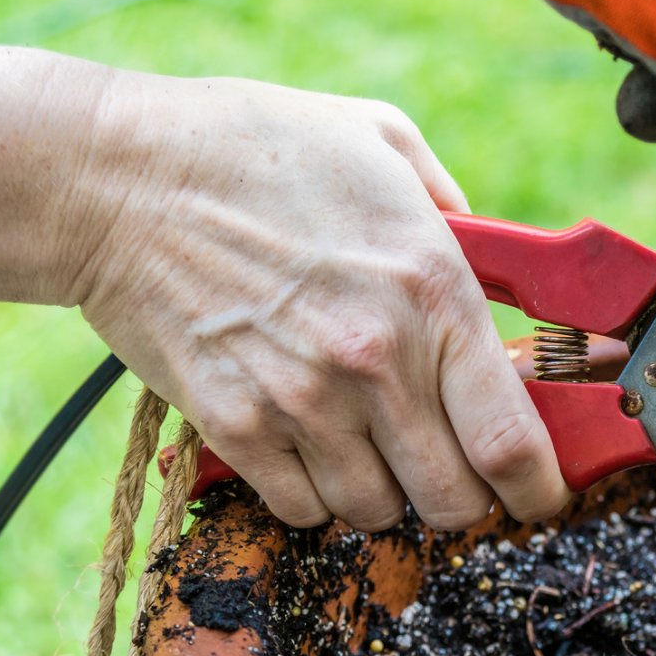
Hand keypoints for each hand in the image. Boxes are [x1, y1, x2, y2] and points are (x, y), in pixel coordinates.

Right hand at [71, 72, 570, 530]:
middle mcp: (377, 361)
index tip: (538, 496)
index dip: (539, 490)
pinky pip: (302, 509)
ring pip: (377, 513)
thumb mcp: (382, 143)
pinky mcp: (234, 426)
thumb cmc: (255, 147)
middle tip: (446, 469)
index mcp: (434, 293)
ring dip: (384, 493)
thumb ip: (455, 213)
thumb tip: (495, 268)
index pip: (513, 442)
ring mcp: (303, 401)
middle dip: (463, 498)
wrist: (116, 177)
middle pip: (453, 500)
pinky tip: (306, 444)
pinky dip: (313, 493)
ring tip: (366, 445)